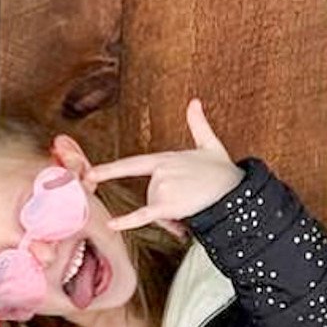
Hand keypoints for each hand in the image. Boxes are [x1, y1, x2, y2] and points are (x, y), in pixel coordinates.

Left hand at [85, 98, 240, 231]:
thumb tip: (195, 101)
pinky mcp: (167, 205)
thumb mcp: (210, 144)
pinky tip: (113, 224)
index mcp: (164, 159)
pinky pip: (143, 215)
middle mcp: (159, 172)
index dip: (110, 170)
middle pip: (150, 196)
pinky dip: (127, 221)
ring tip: (194, 208)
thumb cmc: (224, 172)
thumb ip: (197, 124)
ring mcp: (162, 188)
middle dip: (168, 206)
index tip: (89, 173)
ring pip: (155, 212)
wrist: (237, 192)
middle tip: (193, 202)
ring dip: (172, 216)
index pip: (132, 165)